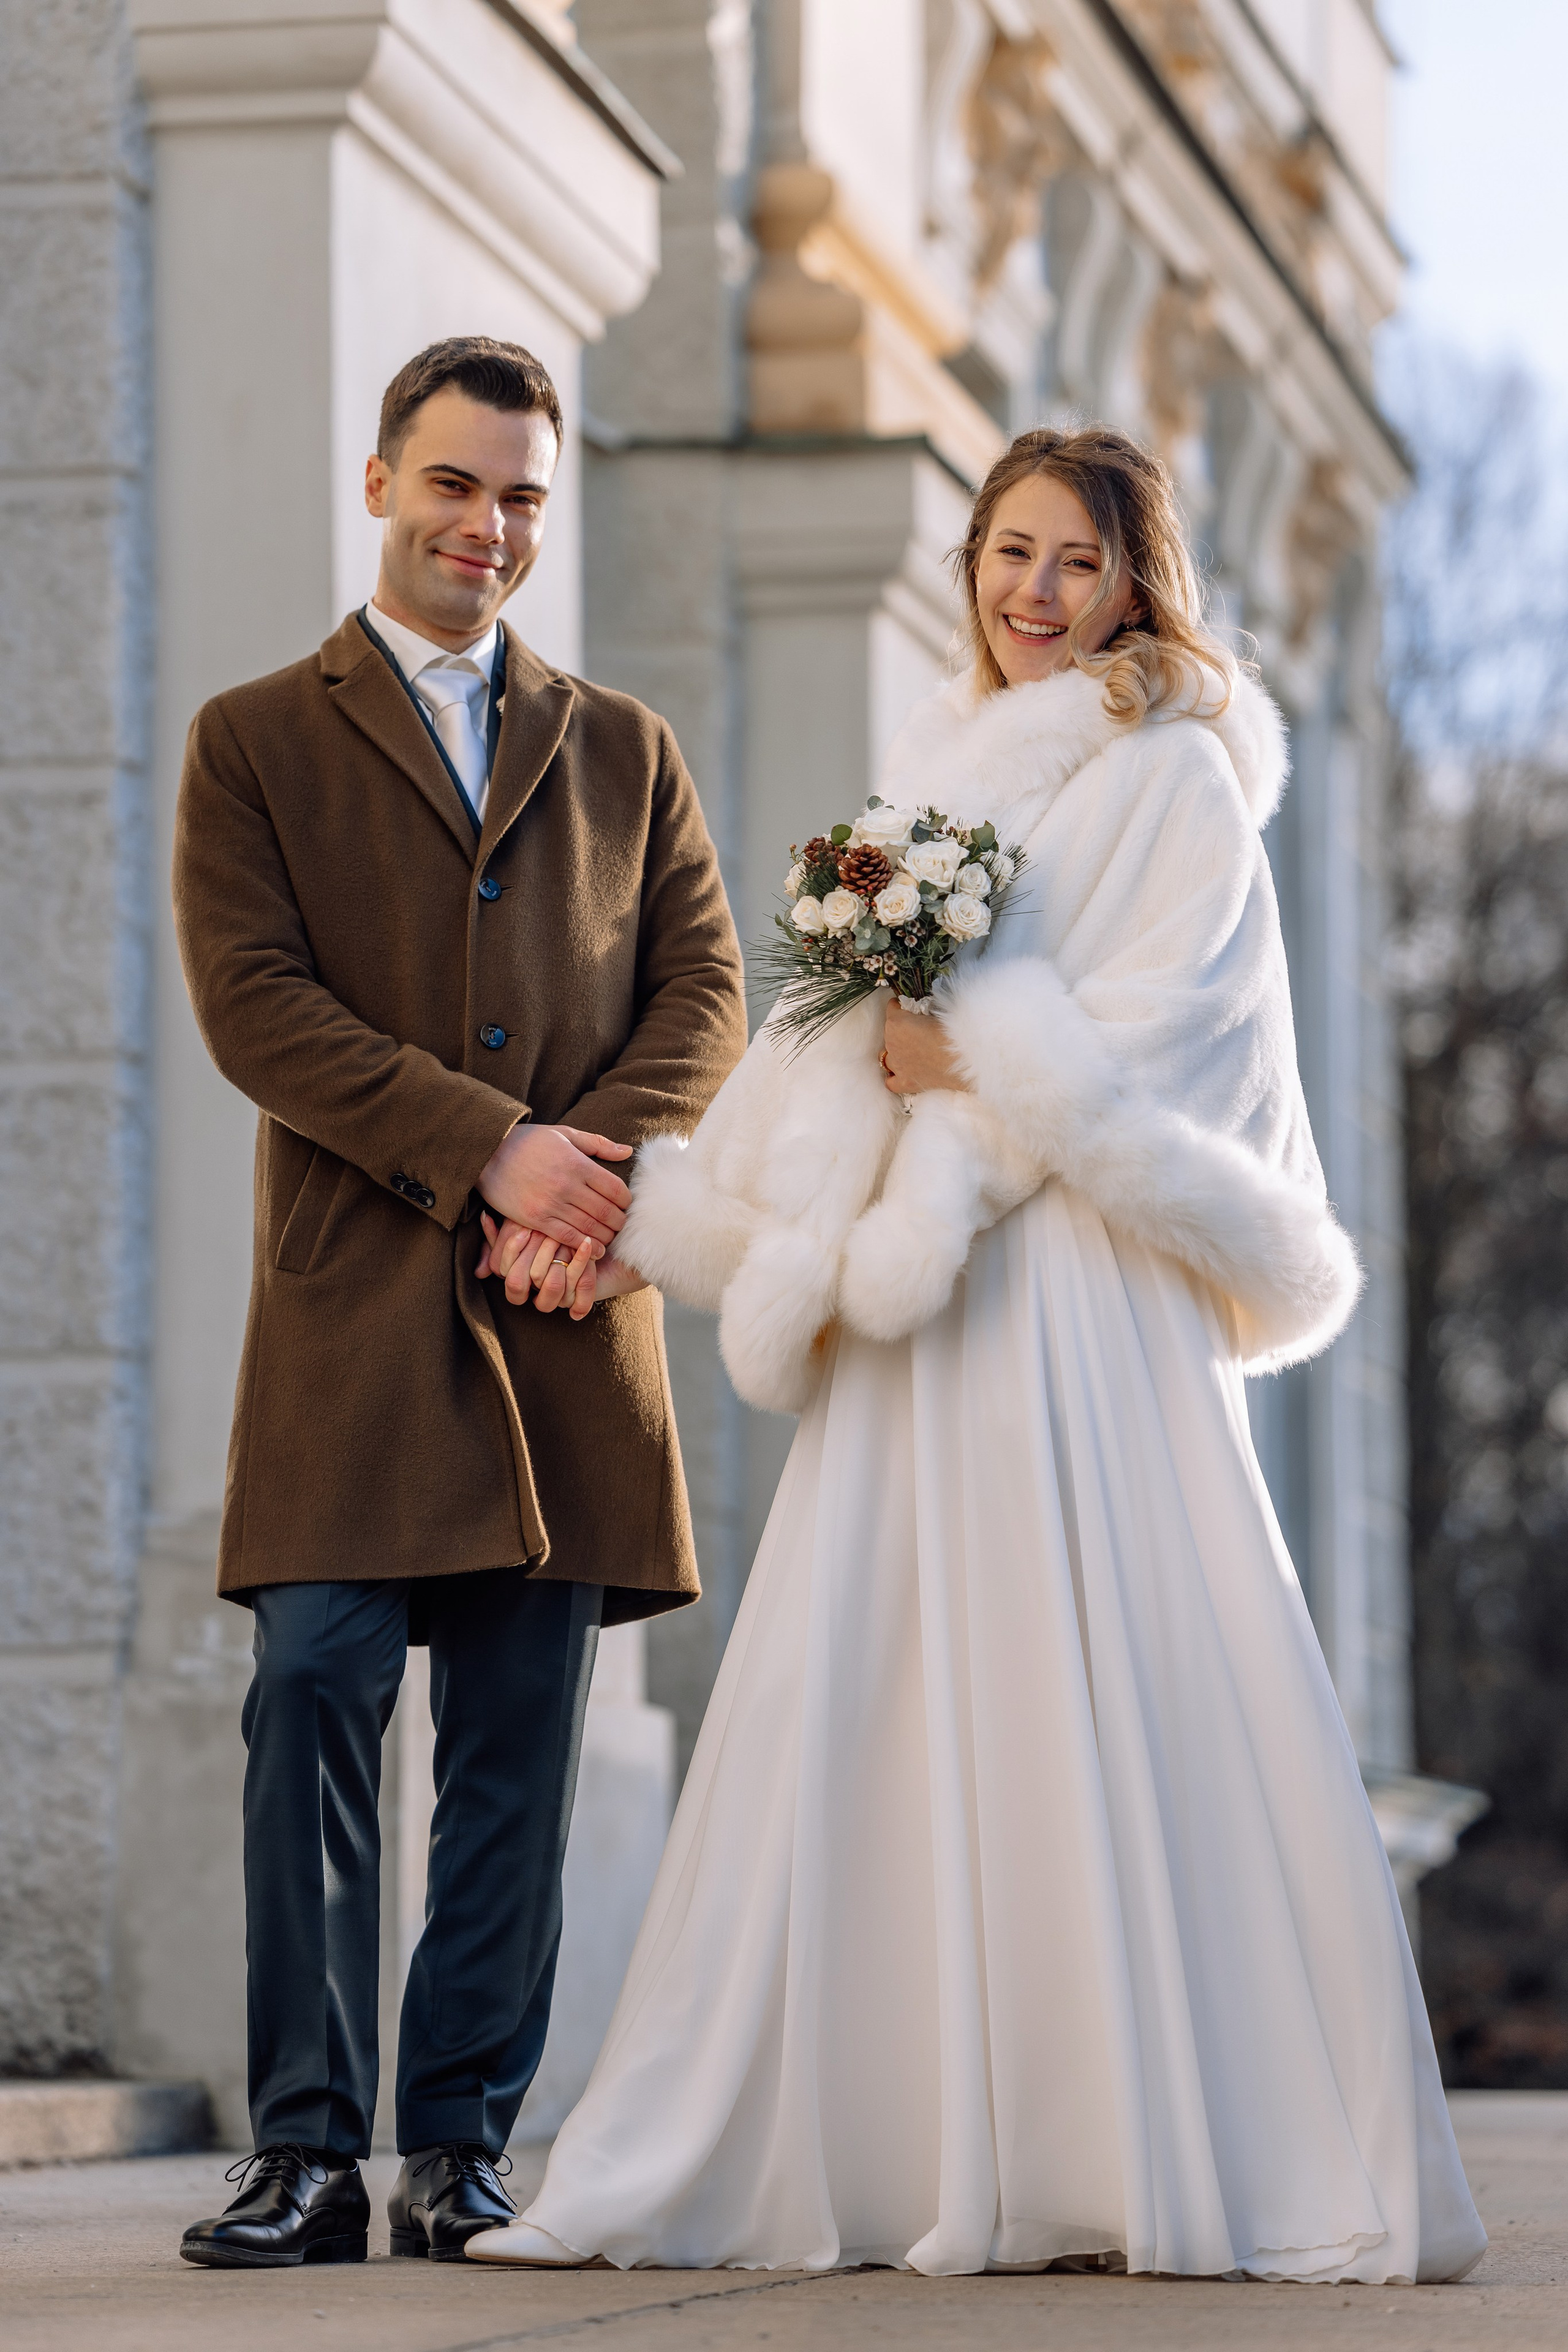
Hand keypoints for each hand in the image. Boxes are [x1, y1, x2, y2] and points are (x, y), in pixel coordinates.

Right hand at [477, 1123, 632, 1255]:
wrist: (486, 1153)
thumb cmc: (528, 1141)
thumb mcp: (564, 1133)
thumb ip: (597, 1144)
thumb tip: (627, 1152)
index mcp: (577, 1164)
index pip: (616, 1189)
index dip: (626, 1201)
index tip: (625, 1205)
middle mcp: (567, 1186)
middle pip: (606, 1212)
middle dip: (619, 1222)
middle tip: (621, 1225)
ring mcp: (551, 1204)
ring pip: (590, 1228)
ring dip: (605, 1236)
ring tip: (610, 1237)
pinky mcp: (535, 1219)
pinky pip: (566, 1237)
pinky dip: (584, 1246)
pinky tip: (593, 1248)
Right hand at [479, 1214, 646, 1319]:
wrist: (609, 1244)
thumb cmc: (567, 1226)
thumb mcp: (535, 1220)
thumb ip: (510, 1223)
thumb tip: (485, 1217)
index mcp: (520, 1272)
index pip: (505, 1271)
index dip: (512, 1251)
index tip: (525, 1228)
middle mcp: (535, 1289)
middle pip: (522, 1282)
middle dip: (536, 1253)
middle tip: (546, 1230)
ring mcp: (557, 1298)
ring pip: (551, 1287)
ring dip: (558, 1259)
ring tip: (567, 1235)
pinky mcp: (580, 1301)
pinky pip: (577, 1287)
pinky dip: (580, 1263)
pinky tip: (585, 1243)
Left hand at [880, 999, 969, 1096]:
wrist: (966, 1058)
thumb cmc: (955, 1030)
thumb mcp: (938, 1010)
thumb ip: (923, 1010)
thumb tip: (922, 1012)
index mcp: (896, 1022)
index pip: (892, 1008)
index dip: (902, 1007)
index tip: (910, 1007)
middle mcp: (891, 1043)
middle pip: (889, 1032)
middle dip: (901, 1030)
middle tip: (920, 1030)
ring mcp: (897, 1065)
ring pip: (885, 1056)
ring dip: (895, 1052)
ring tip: (911, 1051)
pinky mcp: (906, 1083)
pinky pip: (890, 1081)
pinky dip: (894, 1077)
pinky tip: (905, 1072)